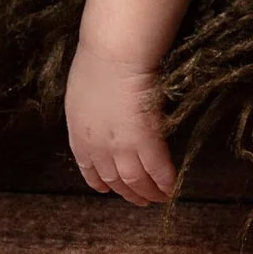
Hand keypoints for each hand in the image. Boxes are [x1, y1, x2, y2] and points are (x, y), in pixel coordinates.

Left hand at [64, 39, 176, 205]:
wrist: (113, 54)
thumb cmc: (96, 59)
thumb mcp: (80, 91)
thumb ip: (87, 110)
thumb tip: (96, 114)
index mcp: (79, 134)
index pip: (89, 168)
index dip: (100, 181)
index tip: (106, 189)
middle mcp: (99, 147)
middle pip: (114, 179)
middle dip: (128, 192)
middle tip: (140, 200)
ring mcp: (122, 147)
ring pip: (136, 180)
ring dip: (148, 193)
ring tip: (159, 199)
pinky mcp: (146, 141)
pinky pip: (158, 169)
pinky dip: (166, 182)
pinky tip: (173, 189)